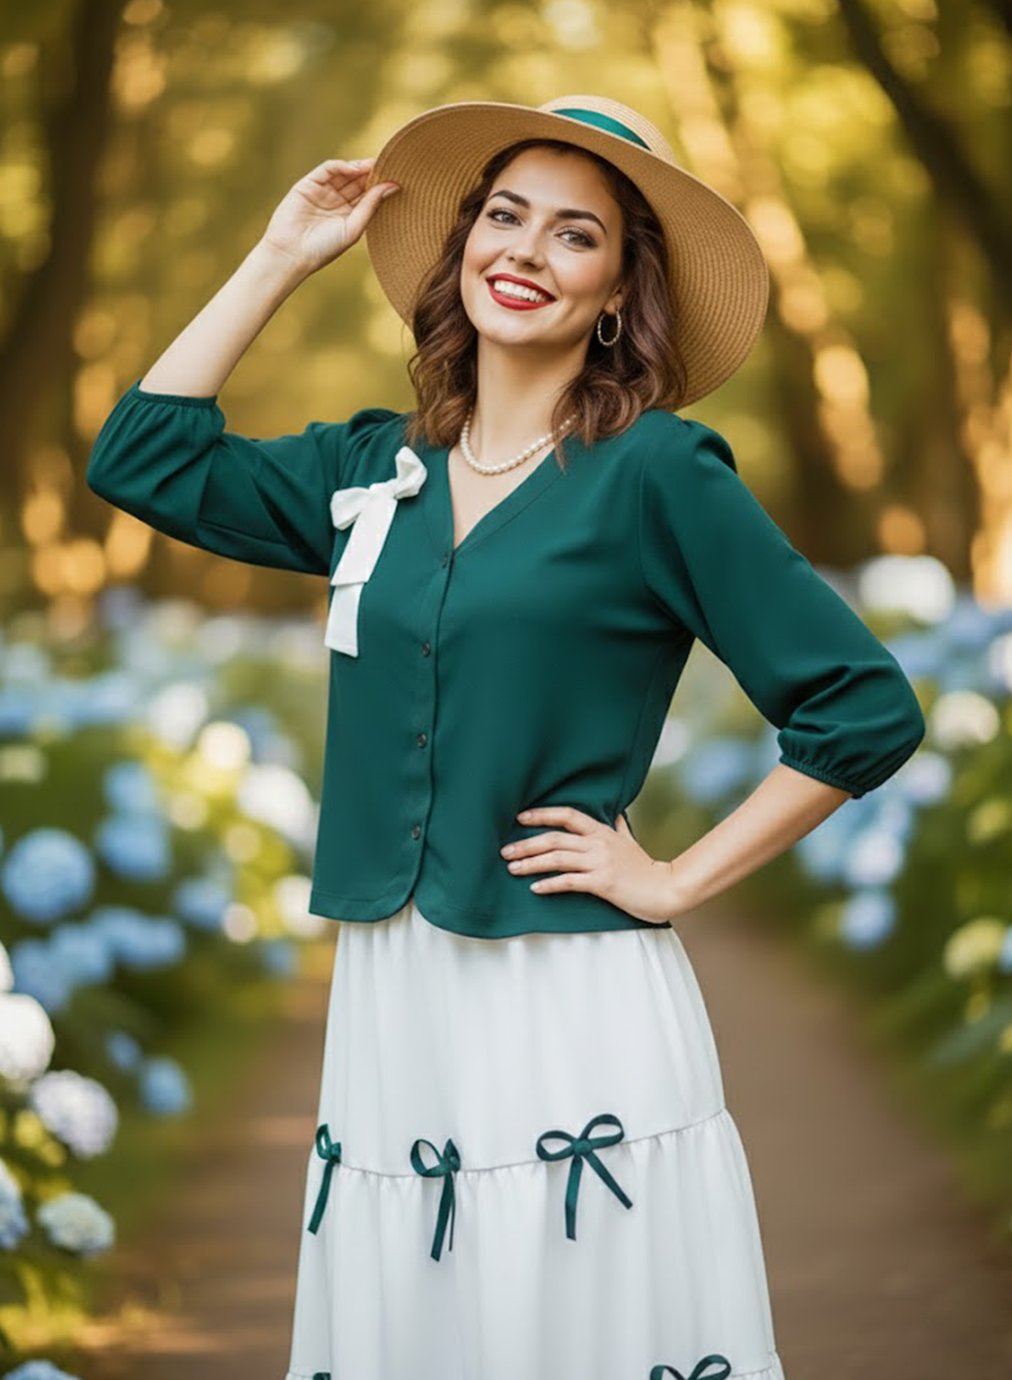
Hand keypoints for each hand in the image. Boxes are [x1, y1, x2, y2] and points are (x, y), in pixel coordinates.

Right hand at [259, 156, 399, 275]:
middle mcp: (337, 202)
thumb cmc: (324, 248)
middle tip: (388, 165)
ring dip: (359, 167)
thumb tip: (393, 187)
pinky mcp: (308, 184)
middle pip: (358, 182)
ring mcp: (323, 191)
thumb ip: (371, 206)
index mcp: (350, 215)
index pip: (368, 195)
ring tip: (373, 164)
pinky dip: (341, 166)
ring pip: (345, 173)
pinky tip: (353, 168)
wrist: (292, 253)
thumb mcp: (353, 228)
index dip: (381, 185)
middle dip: (372, 173)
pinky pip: (327, 169)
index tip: (397, 177)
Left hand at [500, 806, 681, 924]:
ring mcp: (600, 863)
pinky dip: (549, 884)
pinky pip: (569, 881)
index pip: (567, 815)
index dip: (542, 815)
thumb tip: (617, 814)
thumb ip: (619, 828)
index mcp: (602, 831)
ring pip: (557, 859)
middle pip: (554, 838)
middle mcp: (598, 844)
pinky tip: (535, 888)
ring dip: (531, 863)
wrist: (665, 889)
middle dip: (526, 844)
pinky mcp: (602, 883)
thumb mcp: (631, 842)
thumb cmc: (645, 868)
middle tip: (505, 851)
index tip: (521, 818)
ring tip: (513, 869)